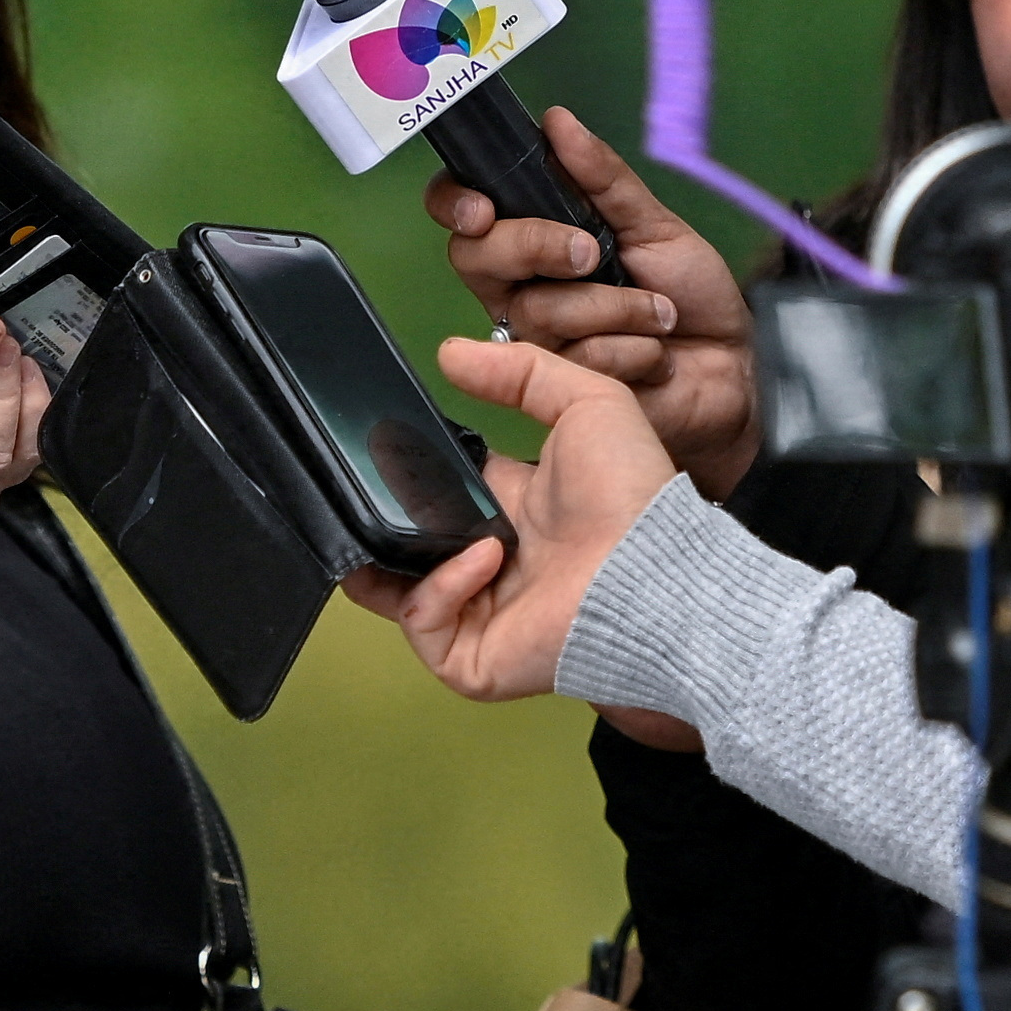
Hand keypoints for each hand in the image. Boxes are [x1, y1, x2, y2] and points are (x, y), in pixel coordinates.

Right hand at [347, 333, 681, 701]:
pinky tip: (482, 558)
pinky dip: (438, 588)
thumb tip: (449, 351)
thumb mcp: (585, 403)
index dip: (411, 472)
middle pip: (413, 547)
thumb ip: (521, 371)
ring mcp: (483, 613)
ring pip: (402, 593)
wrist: (653, 568)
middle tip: (357, 488)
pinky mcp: (476, 658)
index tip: (382, 442)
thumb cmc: (632, 493)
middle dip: (379, 521)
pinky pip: (425, 623)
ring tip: (382, 525)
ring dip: (386, 558)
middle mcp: (496, 563)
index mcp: (516, 510)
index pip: (445, 493)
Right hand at [426, 108, 761, 494]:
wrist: (730, 365)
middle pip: (478, 258)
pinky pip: (575, 356)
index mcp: (535, 240)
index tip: (484, 208)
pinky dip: (631, 347)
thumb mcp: (655, 224)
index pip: (465, 213)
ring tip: (660, 313)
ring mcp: (537, 341)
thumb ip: (603, 177)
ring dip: (617, 306)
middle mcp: (524, 288)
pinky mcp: (560, 387)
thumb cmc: (690, 292)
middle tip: (591, 253)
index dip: (455, 204)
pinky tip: (656, 353)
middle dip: (535, 245)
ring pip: (537, 310)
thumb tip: (556, 120)